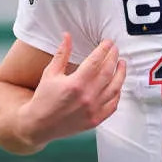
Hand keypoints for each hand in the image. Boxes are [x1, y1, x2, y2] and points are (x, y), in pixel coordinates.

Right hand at [18, 33, 125, 147]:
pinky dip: (117, 93)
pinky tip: (118, 85)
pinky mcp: (95, 120)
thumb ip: (62, 54)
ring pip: (115, 88)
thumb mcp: (50, 73)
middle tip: (115, 49)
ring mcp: (93, 109)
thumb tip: (67, 36)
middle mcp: (87, 97)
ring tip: (122, 63)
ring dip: (121, 74)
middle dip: (113, 58)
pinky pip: (113, 105)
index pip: (95, 61)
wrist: (39, 125)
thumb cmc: (44, 98)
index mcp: (75, 84)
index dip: (104, 49)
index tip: (108, 42)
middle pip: (108, 72)